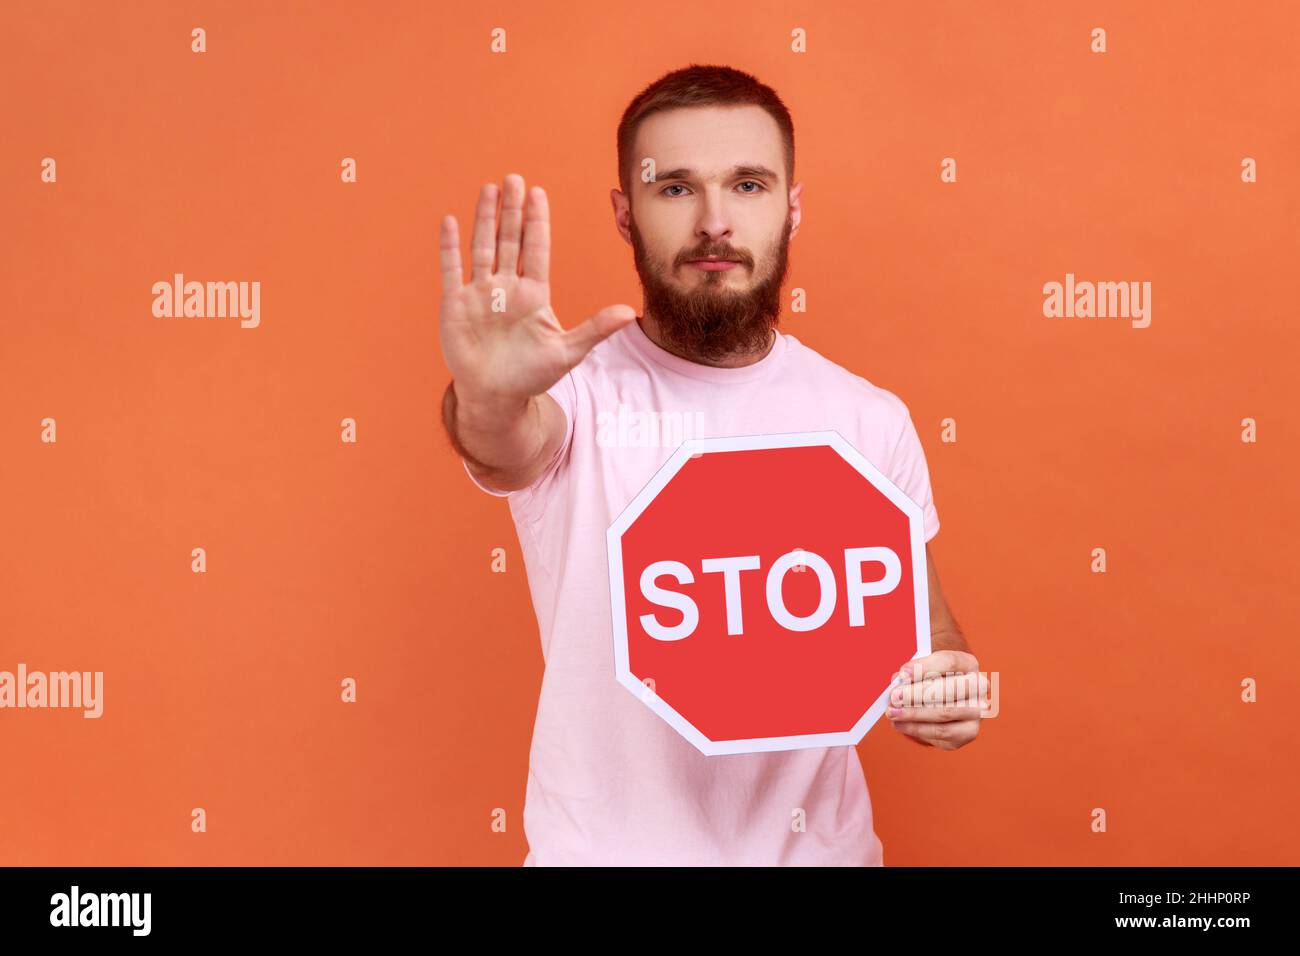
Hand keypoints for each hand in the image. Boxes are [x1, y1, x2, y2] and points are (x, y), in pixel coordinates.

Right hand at [438, 174, 635, 404]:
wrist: (496, 396)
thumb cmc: (531, 375)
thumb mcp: (568, 351)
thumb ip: (595, 328)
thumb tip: (630, 313)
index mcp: (533, 294)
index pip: (536, 249)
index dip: (536, 221)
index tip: (538, 193)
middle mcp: (506, 287)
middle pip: (509, 240)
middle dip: (512, 210)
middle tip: (514, 179)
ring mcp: (480, 293)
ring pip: (482, 246)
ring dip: (485, 219)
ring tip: (490, 189)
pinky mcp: (456, 304)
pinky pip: (452, 269)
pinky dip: (451, 247)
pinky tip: (451, 221)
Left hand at [886, 650, 984, 749]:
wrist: (945, 697)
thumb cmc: (931, 679)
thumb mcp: (922, 670)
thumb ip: (911, 674)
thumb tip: (898, 682)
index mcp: (968, 664)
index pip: (949, 662)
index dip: (924, 668)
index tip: (903, 674)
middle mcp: (979, 687)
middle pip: (950, 689)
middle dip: (918, 694)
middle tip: (894, 698)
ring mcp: (977, 711)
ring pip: (946, 713)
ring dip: (915, 715)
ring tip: (893, 714)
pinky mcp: (969, 731)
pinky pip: (942, 733)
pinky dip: (918, 730)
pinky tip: (901, 725)